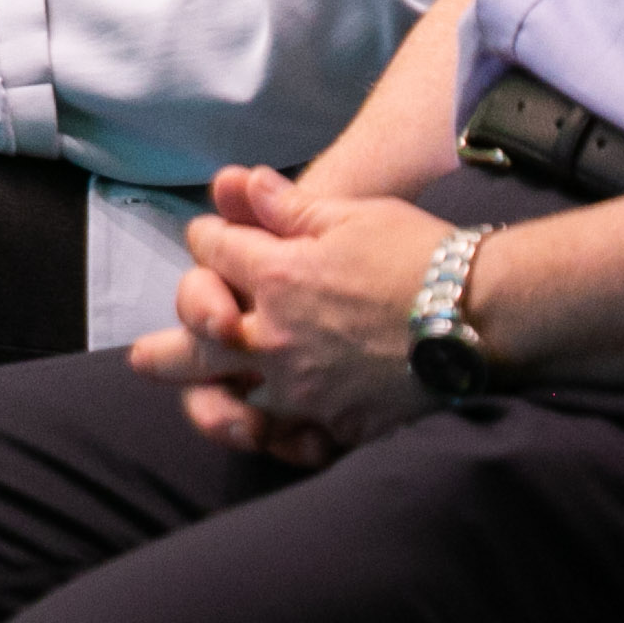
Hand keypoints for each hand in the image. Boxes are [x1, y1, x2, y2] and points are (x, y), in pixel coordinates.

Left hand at [126, 165, 448, 460]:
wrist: (483, 318)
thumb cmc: (423, 256)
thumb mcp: (354, 215)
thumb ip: (289, 205)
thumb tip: (238, 186)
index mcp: (277, 275)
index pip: (217, 253)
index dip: (211, 238)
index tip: (214, 236)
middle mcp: (276, 336)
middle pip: (198, 338)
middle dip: (167, 343)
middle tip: (139, 359)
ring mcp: (302, 387)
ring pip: (231, 395)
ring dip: (203, 397)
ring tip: (189, 405)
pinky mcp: (335, 423)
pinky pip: (284, 437)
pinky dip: (265, 436)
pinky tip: (256, 435)